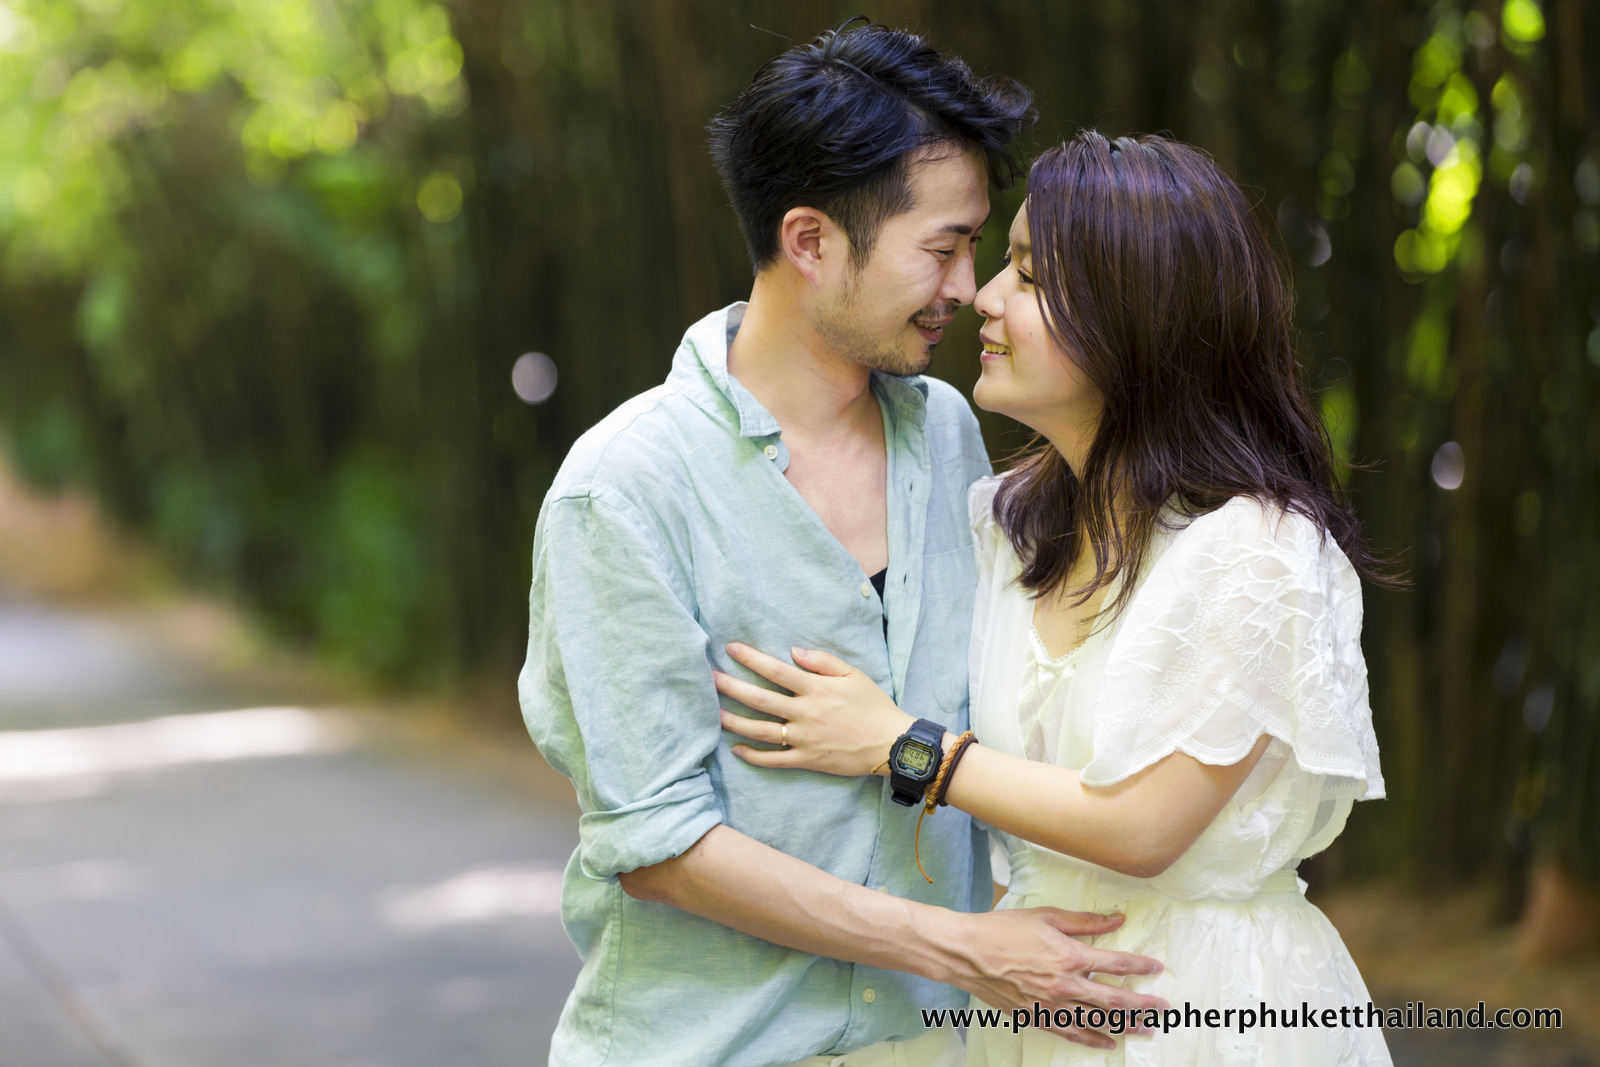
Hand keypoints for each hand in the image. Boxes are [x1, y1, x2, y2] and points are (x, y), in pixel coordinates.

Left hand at [714, 643, 913, 777]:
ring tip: (714, 713)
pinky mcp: (807, 759)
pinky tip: (737, 749)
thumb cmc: (873, 705)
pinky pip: (774, 760)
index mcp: (816, 688)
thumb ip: (822, 661)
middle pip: (760, 699)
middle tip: (709, 678)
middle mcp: (806, 712)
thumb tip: (792, 651)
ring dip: (734, 721)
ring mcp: (804, 738)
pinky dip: (753, 756)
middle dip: (731, 687)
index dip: (751, 658)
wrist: (891, 743)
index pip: (776, 670)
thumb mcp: (853, 674)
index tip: (731, 649)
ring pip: (760, 730)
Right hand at [943, 907, 1167, 1048]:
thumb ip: (1084, 922)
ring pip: (1098, 1020)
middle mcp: (1066, 984)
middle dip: (1143, 1004)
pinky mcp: (1038, 1017)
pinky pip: (1072, 1033)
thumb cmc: (1003, 929)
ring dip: (1125, 1025)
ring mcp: (1052, 1005)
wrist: (968, 953)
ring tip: (1146, 1028)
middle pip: (1115, 999)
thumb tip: (1115, 920)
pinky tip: (1108, 1043)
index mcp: (1070, 955)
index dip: (1140, 965)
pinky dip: (1093, 1039)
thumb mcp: (1046, 917)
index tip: (1156, 967)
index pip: (1116, 963)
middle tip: (1163, 1008)